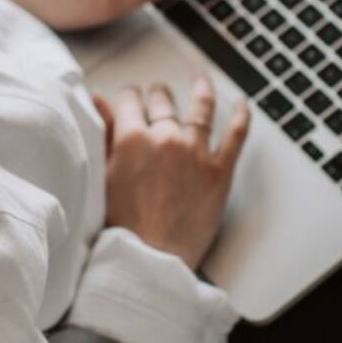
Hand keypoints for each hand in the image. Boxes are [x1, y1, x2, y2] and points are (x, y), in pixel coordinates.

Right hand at [93, 75, 251, 268]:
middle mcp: (165, 137)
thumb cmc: (121, 226)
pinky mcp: (220, 171)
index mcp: (132, 138)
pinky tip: (242, 104)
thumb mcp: (103, 176)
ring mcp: (196, 152)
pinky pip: (236, 135)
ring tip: (201, 82)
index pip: (131, 99)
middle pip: (163, 100)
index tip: (132, 99)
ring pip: (201, 108)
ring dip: (201, 90)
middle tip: (158, 96)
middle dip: (158, 95)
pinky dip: (241, 116)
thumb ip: (103, 134)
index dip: (130, 97)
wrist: (150, 260)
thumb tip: (99, 101)